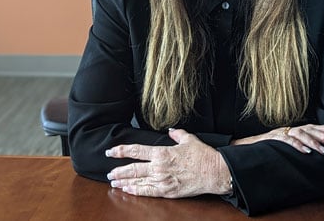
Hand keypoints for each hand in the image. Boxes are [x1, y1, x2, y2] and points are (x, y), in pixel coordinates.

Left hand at [105, 129, 230, 197]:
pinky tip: (128, 190)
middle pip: (133, 169)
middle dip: (119, 171)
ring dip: (124, 182)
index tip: (111, 152)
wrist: (214, 172)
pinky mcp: (168, 191)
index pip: (136, 151)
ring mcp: (163, 180)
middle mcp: (159, 167)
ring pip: (138, 181)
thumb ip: (177, 134)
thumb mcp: (189, 140)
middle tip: (109, 173)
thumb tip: (170, 131)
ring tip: (114, 183)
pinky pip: (148, 191)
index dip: (121, 151)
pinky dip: (136, 191)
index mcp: (162, 152)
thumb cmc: (203, 156)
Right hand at [230, 123, 323, 154]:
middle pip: (309, 129)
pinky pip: (286, 141)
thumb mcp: (282, 147)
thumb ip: (296, 146)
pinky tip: (306, 152)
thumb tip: (313, 152)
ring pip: (300, 134)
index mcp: (291, 130)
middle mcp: (287, 129)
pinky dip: (297, 146)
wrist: (243, 148)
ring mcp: (279, 133)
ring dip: (314, 143)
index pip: (312, 127)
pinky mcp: (272, 140)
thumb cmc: (263, 149)